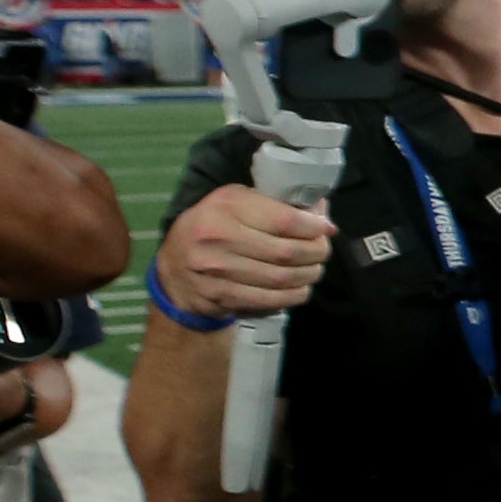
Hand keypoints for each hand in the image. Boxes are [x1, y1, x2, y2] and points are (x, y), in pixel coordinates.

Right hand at [157, 183, 331, 319]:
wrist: (174, 266)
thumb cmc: (213, 225)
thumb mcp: (235, 201)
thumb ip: (274, 203)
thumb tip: (321, 212)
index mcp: (226, 206)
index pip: (284, 220)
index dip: (314, 227)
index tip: (327, 228)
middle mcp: (218, 236)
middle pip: (286, 252)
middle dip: (316, 253)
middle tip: (323, 251)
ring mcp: (216, 270)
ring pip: (281, 279)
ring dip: (308, 276)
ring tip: (314, 269)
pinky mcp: (219, 296)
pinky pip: (269, 300)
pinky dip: (293, 295)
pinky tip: (300, 288)